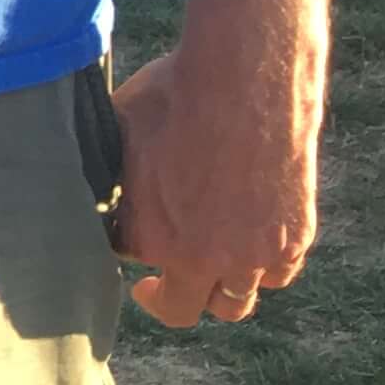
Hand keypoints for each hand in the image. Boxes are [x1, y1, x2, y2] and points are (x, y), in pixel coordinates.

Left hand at [108, 42, 321, 328]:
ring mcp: (254, 255)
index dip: (129, 246)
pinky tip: (250, 243)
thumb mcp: (119, 131)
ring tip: (207, 265)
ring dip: (216, 288)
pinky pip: (277, 274)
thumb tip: (90, 171)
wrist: (244, 77)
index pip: (129, 262)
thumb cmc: (174, 95)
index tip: (131, 233)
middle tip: (156, 285)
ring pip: (233, 302)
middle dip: (165, 296)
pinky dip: (262, 266)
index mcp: (148, 237)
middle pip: (180, 308)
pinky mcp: (294, 239)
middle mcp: (202, 259)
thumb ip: (110, 171)